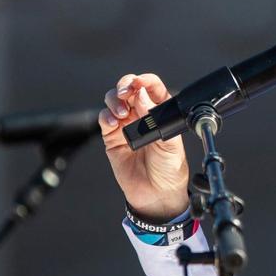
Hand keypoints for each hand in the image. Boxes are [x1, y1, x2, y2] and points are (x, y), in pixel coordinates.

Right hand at [99, 73, 189, 219]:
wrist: (157, 194)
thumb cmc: (169, 169)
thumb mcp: (170, 143)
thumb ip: (156, 119)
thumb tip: (142, 96)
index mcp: (160, 111)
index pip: (151, 87)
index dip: (144, 80)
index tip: (139, 83)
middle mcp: (142, 114)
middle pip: (129, 88)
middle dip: (125, 85)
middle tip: (125, 93)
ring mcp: (126, 124)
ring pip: (114, 100)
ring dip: (115, 100)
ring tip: (122, 113)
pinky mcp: (113, 137)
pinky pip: (105, 119)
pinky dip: (106, 116)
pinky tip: (114, 124)